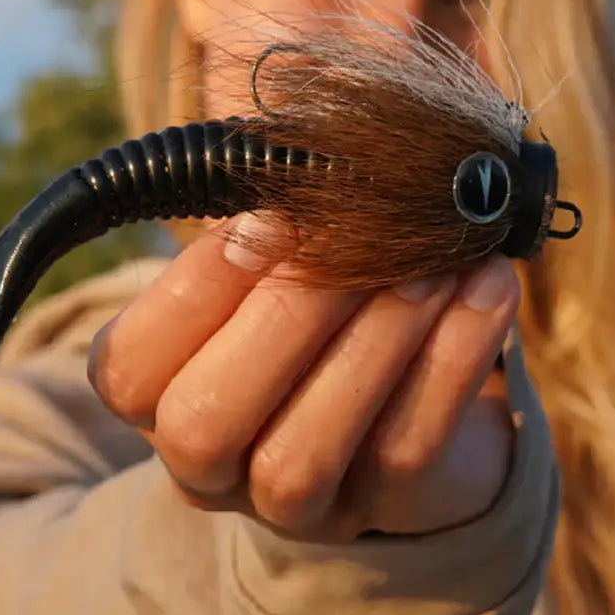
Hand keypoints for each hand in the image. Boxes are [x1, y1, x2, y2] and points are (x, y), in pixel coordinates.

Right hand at [87, 213, 520, 540]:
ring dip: (373, 344)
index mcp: (157, 393)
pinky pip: (409, 452)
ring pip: (301, 457)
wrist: (416, 389)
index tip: (265, 215)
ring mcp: (292, 506)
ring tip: (436, 259)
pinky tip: (486, 286)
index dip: (193, 291)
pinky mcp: (383, 511)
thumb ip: (265, 191)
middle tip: (357, 232)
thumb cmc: (324, 291)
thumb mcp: (280, 244)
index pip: (128, 369)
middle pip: (203, 425)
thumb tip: (283, 102)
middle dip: (283, 319)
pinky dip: (453, 361)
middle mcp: (207, 464)